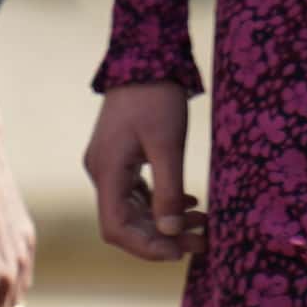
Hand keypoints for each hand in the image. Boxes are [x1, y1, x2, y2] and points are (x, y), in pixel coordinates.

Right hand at [85, 81, 204, 263]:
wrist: (146, 55)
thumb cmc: (156, 97)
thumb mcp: (168, 145)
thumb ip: (168, 191)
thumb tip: (171, 232)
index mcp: (107, 172)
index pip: (117, 228)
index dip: (147, 247)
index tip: (179, 252)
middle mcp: (102, 172)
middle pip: (127, 222)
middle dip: (164, 236)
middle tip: (202, 241)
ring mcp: (110, 164)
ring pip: (135, 208)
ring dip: (166, 221)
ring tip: (204, 224)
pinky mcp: (121, 156)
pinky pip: (139, 191)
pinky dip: (163, 202)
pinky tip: (191, 203)